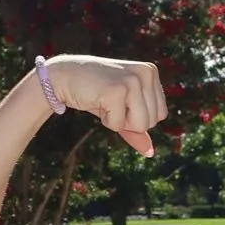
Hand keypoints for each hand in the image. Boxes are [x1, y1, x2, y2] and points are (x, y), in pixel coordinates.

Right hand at [38, 55, 166, 155]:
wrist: (64, 76)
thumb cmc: (94, 92)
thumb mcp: (121, 107)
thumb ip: (137, 128)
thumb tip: (150, 152)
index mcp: (151, 72)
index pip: (161, 114)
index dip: (137, 116)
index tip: (120, 101)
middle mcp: (146, 73)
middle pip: (152, 121)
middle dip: (129, 120)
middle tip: (110, 102)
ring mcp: (132, 80)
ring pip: (141, 125)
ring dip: (119, 122)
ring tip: (106, 102)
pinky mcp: (116, 90)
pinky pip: (119, 125)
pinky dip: (107, 121)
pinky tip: (97, 102)